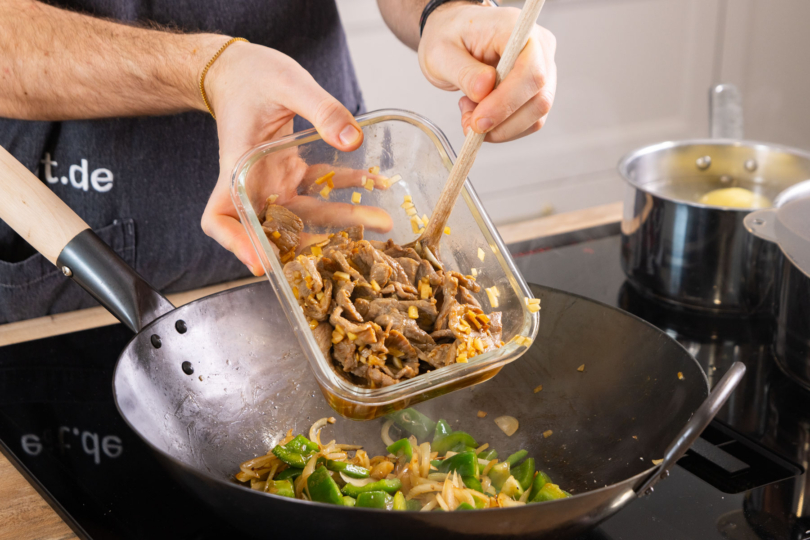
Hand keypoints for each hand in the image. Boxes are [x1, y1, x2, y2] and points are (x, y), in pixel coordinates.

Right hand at [199, 42, 390, 275]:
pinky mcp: (290, 171)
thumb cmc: (250, 74)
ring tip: (380, 221)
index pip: (220, 218)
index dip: (235, 244)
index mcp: (237, 167)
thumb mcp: (288, 84)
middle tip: (359, 244)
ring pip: (306, 211)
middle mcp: (254, 183)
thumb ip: (322, 109)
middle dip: (317, 240)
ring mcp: (273, 180)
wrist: (241, 67)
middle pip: (277, 225)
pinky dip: (345, 188)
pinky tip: (374, 184)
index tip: (260, 262)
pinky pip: (319, 187)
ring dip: (342, 219)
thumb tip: (353, 139)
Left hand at [418, 3, 556, 142]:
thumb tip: (485, 90)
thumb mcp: (442, 53)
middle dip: (502, 122)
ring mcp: (544, 69)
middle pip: (539, 98)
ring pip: (536, 115)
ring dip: (501, 128)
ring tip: (470, 113)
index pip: (530, 70)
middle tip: (469, 124)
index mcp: (515, 28)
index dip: (506, 101)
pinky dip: (503, 127)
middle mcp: (539, 47)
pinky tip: (480, 111)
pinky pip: (530, 120)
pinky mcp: (538, 89)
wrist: (455, 35)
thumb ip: (464, 72)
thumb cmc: (450, 37)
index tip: (478, 120)